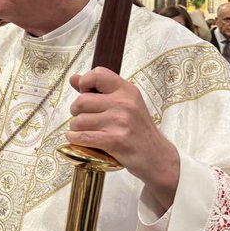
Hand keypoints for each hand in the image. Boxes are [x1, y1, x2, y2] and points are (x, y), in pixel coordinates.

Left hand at [66, 67, 179, 210]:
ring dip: (75, 129)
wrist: (156, 156)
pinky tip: (79, 140)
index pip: (98, 74)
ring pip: (79, 121)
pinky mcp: (114, 140)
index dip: (84, 82)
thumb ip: (98, 90)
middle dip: (76, 111)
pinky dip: (75, 139)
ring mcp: (120, 122)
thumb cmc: (137, 129)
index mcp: (127, 90)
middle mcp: (124, 103)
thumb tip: (74, 78)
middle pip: (82, 101)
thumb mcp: (125, 104)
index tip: (84, 92)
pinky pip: (82, 137)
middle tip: (82, 118)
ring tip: (84, 131)